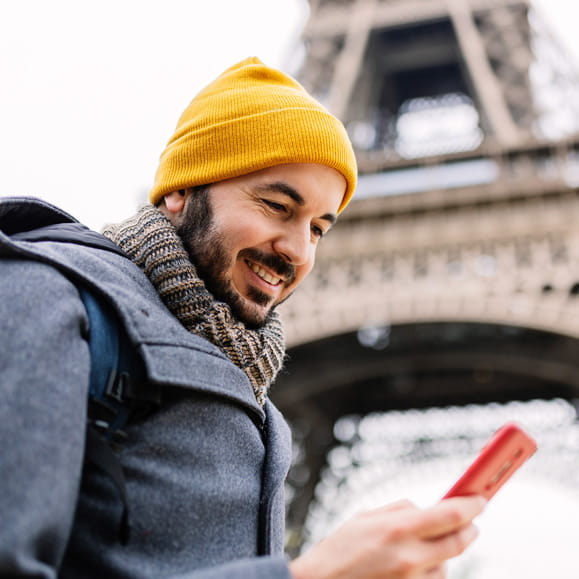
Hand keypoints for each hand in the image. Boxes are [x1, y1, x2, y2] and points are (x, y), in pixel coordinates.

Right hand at [289, 496, 485, 578]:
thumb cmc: (340, 549)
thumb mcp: (366, 517)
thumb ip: (400, 511)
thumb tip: (425, 509)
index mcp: (398, 529)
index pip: (450, 515)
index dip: (471, 506)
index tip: (480, 499)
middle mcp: (410, 558)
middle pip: (458, 543)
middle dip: (470, 529)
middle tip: (472, 521)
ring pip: (447, 566)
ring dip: (445, 553)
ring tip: (425, 546)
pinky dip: (430, 571)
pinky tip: (413, 565)